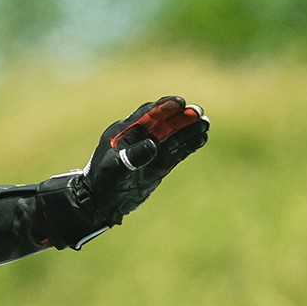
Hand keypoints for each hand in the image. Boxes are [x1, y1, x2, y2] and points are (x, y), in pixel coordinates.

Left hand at [83, 96, 208, 220]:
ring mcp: (151, 151)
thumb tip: (153, 145)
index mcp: (125, 132)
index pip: (147, 114)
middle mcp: (140, 138)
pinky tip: (202, 138)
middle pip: (164, 123)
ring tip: (205, 123)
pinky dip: (189, 145)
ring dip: (189, 130)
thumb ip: (132, 156)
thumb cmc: (102, 181)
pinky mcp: (160, 165)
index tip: (179, 103)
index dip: (163, 107)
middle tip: (197, 112)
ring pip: (174, 137)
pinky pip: (177, 152)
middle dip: (181, 117)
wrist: (101, 202)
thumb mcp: (114, 168)